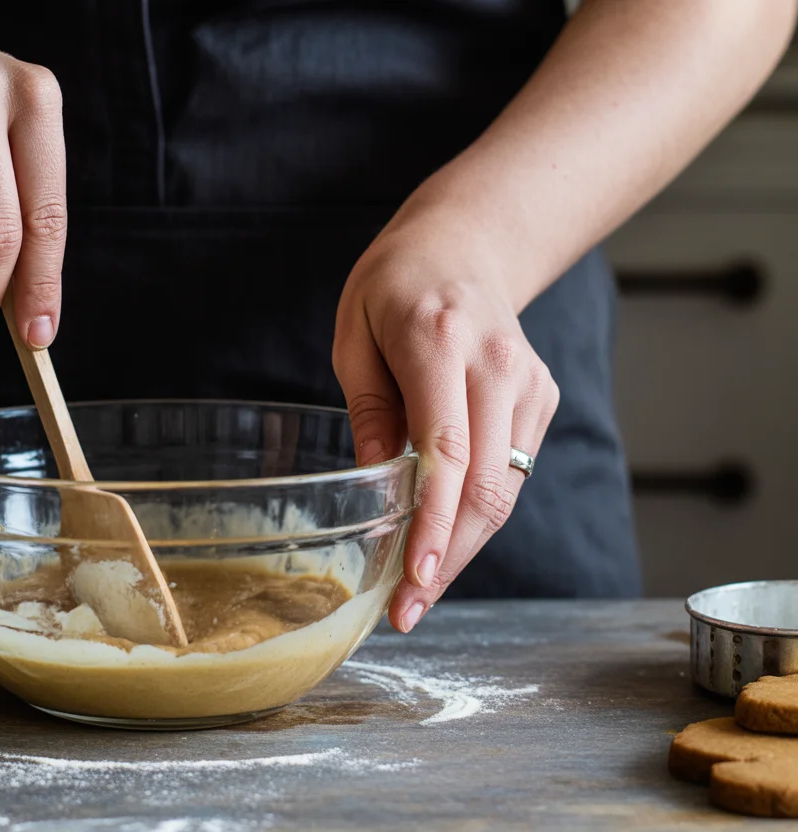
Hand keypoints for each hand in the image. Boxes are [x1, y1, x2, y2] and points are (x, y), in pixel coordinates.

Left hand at [332, 212, 559, 632]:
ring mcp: (528, 384)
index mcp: (440, 341)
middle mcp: (496, 365)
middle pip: (486, 486)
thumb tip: (377, 489)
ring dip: (462, 547)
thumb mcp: (354, 337)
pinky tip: (442, 539)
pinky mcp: (542, 399)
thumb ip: (370, 412)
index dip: (432, 524)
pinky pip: (513, 473)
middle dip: (447, 557)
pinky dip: (477, 514)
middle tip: (405, 609)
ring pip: (506, 491)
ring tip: (417, 591)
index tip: (413, 579)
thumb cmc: (393, 288)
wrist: (464, 246)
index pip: (447, 451)